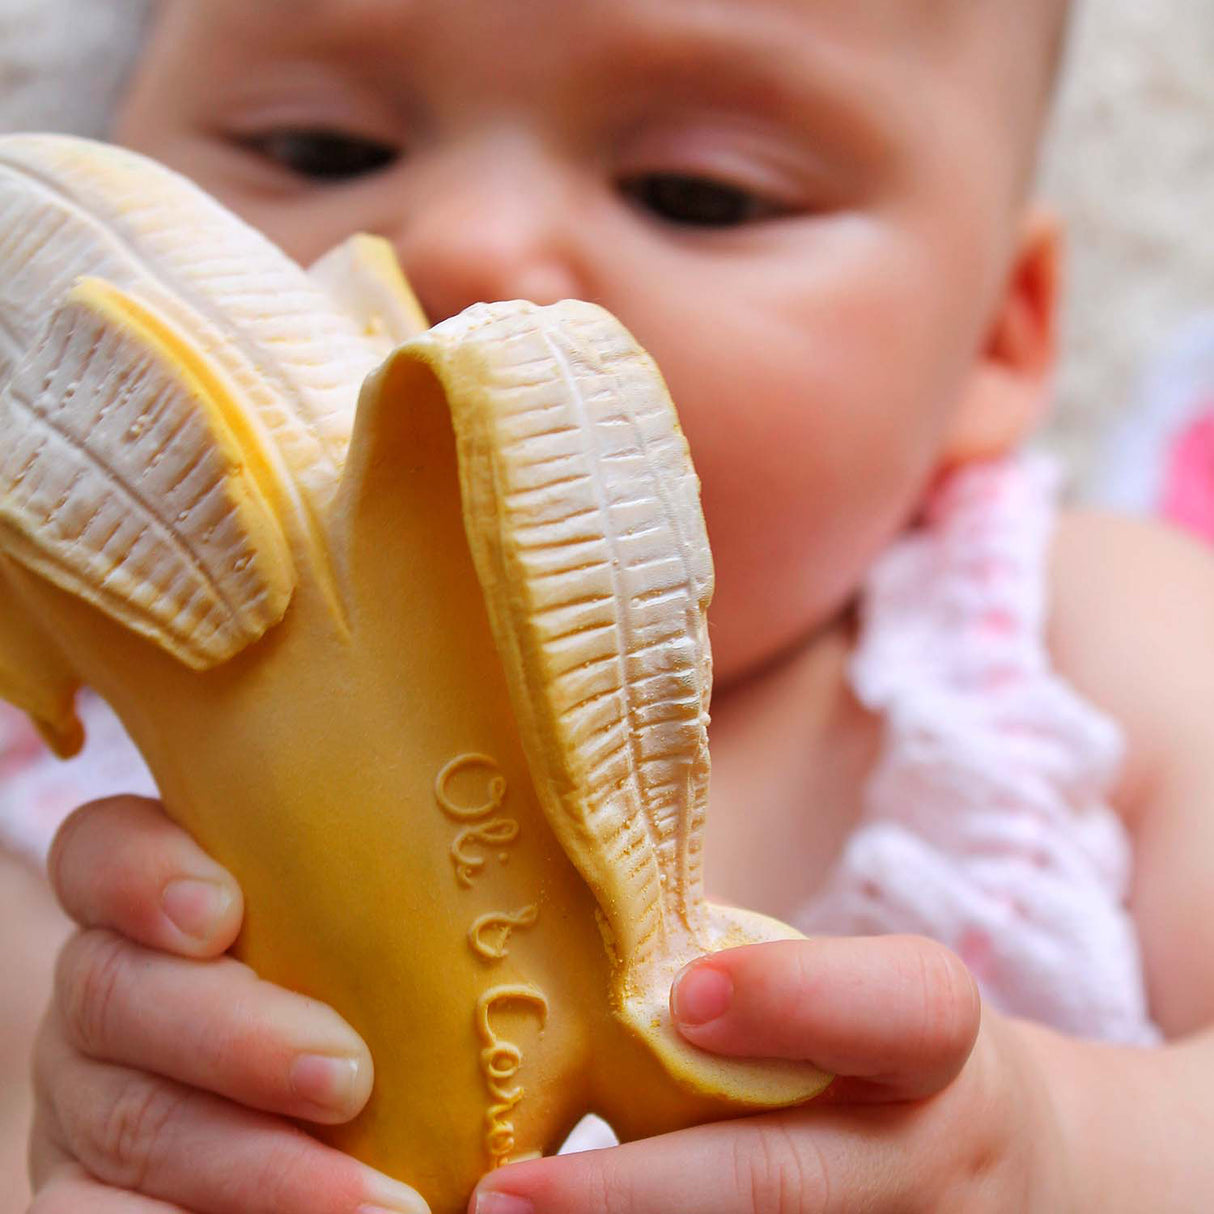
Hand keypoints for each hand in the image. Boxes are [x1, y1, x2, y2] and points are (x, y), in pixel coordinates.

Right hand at [28, 795, 429, 1213]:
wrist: (366, 1132)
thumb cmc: (398, 1005)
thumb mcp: (391, 938)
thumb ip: (403, 897)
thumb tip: (518, 854)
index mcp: (164, 899)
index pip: (104, 851)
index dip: (141, 872)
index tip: (220, 912)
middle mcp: (113, 988)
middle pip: (112, 988)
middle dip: (230, 1036)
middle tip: (346, 1077)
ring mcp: (93, 1095)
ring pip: (124, 1118)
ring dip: (250, 1167)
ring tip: (382, 1205)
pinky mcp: (88, 1190)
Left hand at [470, 936, 1070, 1212]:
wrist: (1000, 1169)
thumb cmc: (877, 1054)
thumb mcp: (854, 995)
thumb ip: (745, 976)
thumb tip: (578, 952)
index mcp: (934, 1041)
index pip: (902, 1008)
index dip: (794, 998)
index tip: (682, 996)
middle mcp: (935, 1161)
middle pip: (785, 1185)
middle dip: (631, 1193)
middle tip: (503, 1191)